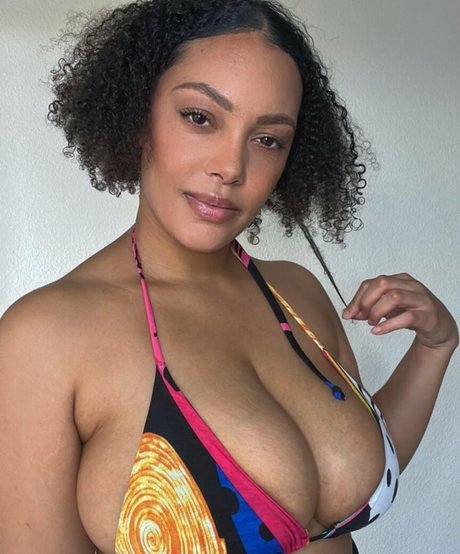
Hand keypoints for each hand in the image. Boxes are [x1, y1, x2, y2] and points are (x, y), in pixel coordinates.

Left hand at [342, 273, 458, 351]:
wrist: (439, 328)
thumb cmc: (412, 314)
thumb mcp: (388, 309)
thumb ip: (370, 308)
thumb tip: (349, 313)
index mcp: (399, 280)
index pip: (372, 282)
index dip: (357, 298)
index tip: (348, 313)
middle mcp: (411, 286)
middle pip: (383, 284)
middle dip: (366, 300)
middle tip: (361, 316)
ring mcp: (421, 300)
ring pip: (394, 297)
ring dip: (377, 311)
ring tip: (372, 323)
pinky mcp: (428, 316)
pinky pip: (407, 317)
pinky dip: (389, 324)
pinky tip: (378, 331)